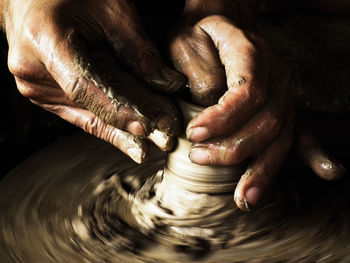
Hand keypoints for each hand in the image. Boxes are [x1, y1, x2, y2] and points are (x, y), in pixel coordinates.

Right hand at [3, 0, 184, 162]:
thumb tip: (170, 85)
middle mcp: (34, 72)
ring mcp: (38, 88)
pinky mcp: (48, 96)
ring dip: (127, 131)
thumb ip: (139, 52)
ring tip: (157, 143)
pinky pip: (85, 115)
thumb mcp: (112, 12)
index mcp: (44, 40)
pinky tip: (134, 143)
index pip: (86, 85)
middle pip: (94, 105)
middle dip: (135, 121)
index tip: (150, 125)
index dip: (119, 108)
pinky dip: (112, 127)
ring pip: (92, 116)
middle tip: (167, 135)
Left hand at [170, 0, 345, 209]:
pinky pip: (301, 131)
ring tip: (245, 197)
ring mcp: (284, 91)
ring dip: (262, 168)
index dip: (222, 118)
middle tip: (200, 158)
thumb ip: (196, 73)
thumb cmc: (197, 36)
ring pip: (281, 134)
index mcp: (251, 50)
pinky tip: (327, 172)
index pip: (247, 91)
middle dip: (233, 148)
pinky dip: (312, 154)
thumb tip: (208, 109)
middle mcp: (275, 72)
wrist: (218, 25)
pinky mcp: (284, 106)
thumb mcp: (184, 42)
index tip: (194, 134)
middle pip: (267, 119)